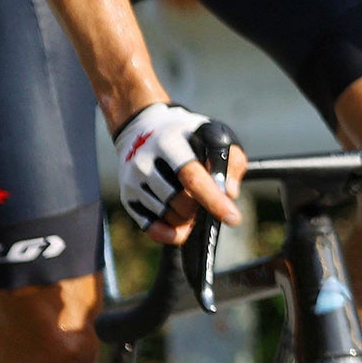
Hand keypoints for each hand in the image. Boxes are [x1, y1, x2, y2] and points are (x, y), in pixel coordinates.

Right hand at [113, 103, 246, 243]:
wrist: (143, 129)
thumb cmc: (188, 136)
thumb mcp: (214, 134)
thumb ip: (231, 160)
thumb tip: (229, 193)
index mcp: (170, 144)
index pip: (192, 178)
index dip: (214, 200)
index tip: (234, 219)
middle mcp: (145, 163)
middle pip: (181, 202)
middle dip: (201, 208)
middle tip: (207, 200)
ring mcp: (132, 181)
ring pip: (168, 216)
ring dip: (187, 219)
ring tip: (194, 204)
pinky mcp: (127, 197)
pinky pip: (150, 227)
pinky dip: (170, 233)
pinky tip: (182, 227)